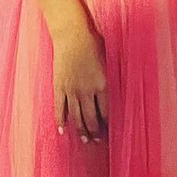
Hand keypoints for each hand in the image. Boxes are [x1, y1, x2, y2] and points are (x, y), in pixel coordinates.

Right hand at [52, 21, 107, 141]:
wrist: (72, 34)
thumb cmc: (95, 44)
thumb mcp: (110, 62)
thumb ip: (111, 79)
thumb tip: (118, 92)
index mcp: (103, 85)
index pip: (107, 112)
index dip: (109, 125)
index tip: (111, 133)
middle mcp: (87, 91)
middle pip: (91, 118)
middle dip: (96, 132)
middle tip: (98, 142)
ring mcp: (71, 90)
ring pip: (76, 116)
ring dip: (81, 130)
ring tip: (85, 141)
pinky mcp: (59, 86)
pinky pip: (60, 108)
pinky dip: (61, 120)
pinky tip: (63, 131)